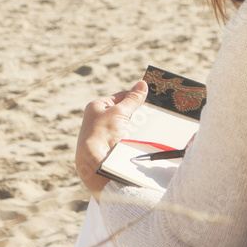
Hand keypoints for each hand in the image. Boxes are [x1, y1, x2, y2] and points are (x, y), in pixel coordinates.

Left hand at [75, 80, 148, 195]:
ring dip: (137, 127)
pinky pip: (127, 138)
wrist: (95, 162)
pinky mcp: (110, 147)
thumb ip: (132, 99)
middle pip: (124, 112)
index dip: (133, 97)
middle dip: (136, 113)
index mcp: (96, 107)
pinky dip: (135, 138)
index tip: (148, 98)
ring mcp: (104, 134)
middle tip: (151, 113)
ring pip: (127, 126)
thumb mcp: (119, 111)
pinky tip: (143, 139)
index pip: (119, 97)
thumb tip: (142, 84)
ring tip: (150, 126)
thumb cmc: (102, 133)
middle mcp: (98, 120)